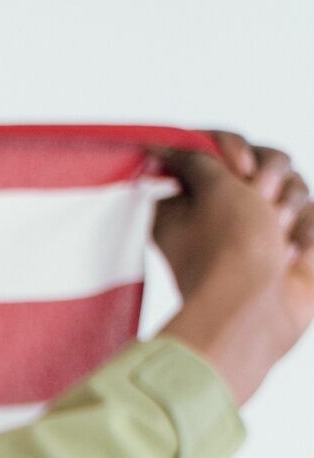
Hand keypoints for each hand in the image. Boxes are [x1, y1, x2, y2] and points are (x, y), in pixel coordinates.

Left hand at [152, 129, 311, 407]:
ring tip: (275, 237)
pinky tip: (290, 256)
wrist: (256, 313)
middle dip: (270, 178)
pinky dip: (304, 233)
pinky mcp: (286, 246)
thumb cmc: (229, 250)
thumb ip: (197, 159)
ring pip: (292, 186)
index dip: (235, 148)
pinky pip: (309, 217)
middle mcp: (221, 211)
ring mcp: (257, 229)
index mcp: (187, 197)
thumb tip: (157, 144)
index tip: (239, 169)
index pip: (217, 145)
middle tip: (261, 202)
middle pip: (263, 161)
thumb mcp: (212, 189)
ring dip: (289, 207)